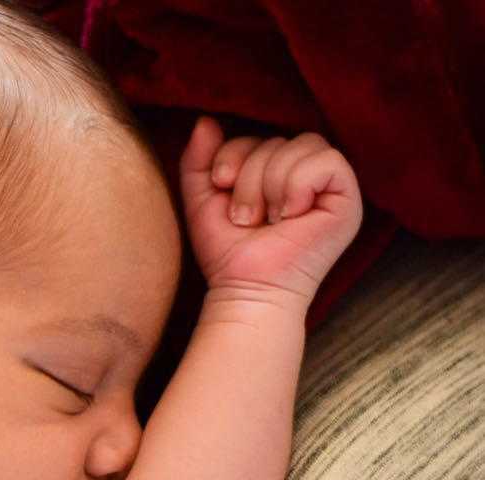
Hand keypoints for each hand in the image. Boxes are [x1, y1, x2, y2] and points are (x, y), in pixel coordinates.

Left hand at [180, 115, 363, 308]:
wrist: (246, 291)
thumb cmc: (228, 253)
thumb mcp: (202, 201)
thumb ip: (199, 162)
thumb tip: (205, 121)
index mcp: (278, 173)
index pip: (260, 136)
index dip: (235, 155)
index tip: (222, 187)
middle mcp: (307, 176)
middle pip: (278, 139)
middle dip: (250, 178)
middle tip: (247, 218)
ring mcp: (329, 187)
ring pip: (301, 145)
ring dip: (271, 185)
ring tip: (267, 220)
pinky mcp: (347, 199)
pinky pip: (326, 161)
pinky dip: (297, 186)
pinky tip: (290, 216)